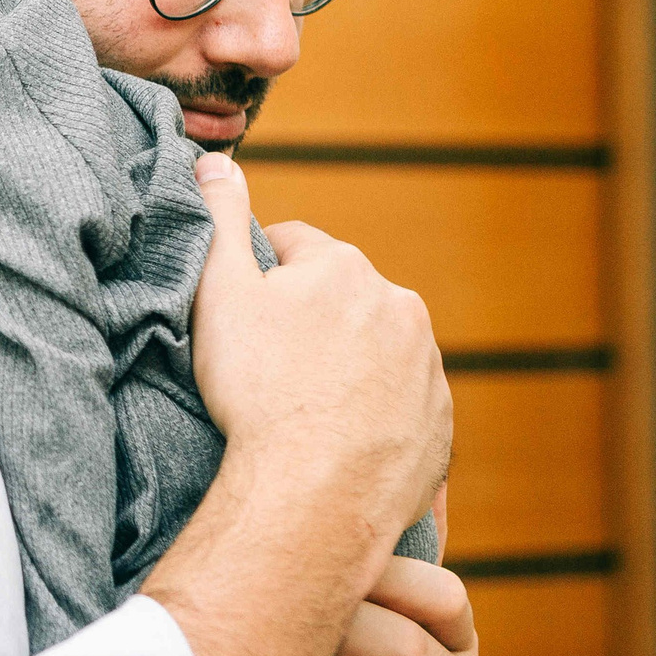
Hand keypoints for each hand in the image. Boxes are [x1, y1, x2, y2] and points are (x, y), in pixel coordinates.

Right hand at [187, 154, 451, 545]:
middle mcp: (398, 305)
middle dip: (311, 318)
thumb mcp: (220, 295)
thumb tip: (214, 160)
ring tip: (305, 407)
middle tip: (270, 365)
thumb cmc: (260, 394)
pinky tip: (341, 438)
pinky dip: (377, 411)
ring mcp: (426, 366)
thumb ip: (219, 220)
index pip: (296, 245)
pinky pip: (403, 403)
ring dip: (349, 364)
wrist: (316, 495)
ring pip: (379, 349)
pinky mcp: (440, 422)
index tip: (243, 313)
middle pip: (344, 296)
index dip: (263, 274)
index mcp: (344, 267)